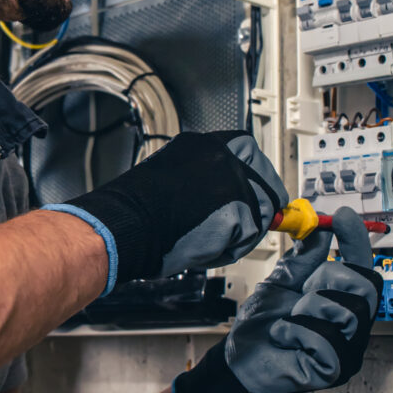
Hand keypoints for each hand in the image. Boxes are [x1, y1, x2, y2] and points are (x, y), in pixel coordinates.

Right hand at [43, 132, 287, 293]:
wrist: (126, 226)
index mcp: (202, 144)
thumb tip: (233, 199)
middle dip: (261, 207)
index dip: (256, 178)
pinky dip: (229, 249)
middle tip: (247, 226)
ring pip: (260, 213)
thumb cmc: (136, 211)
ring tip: (208, 239)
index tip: (258, 193)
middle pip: (267, 180)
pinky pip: (249, 236)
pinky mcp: (237, 207)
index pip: (248, 152)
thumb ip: (207, 183)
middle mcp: (221, 154)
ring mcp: (232, 179)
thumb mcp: (173, 179)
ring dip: (240, 232)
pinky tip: (203, 247)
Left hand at [171, 207, 381, 392]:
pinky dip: (295, 331)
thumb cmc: (262, 324)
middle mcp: (353, 326)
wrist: (238, 359)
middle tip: (302, 289)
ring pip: (348, 311)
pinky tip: (282, 337)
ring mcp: (347, 350)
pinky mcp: (334, 370)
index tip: (341, 216)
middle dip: (330, 278)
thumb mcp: (282, 283)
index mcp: (343, 302)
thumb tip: (321, 231)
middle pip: (368, 286)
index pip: (363, 268)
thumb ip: (303, 260)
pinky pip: (325, 339)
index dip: (356, 241)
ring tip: (289, 318)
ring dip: (309, 307)